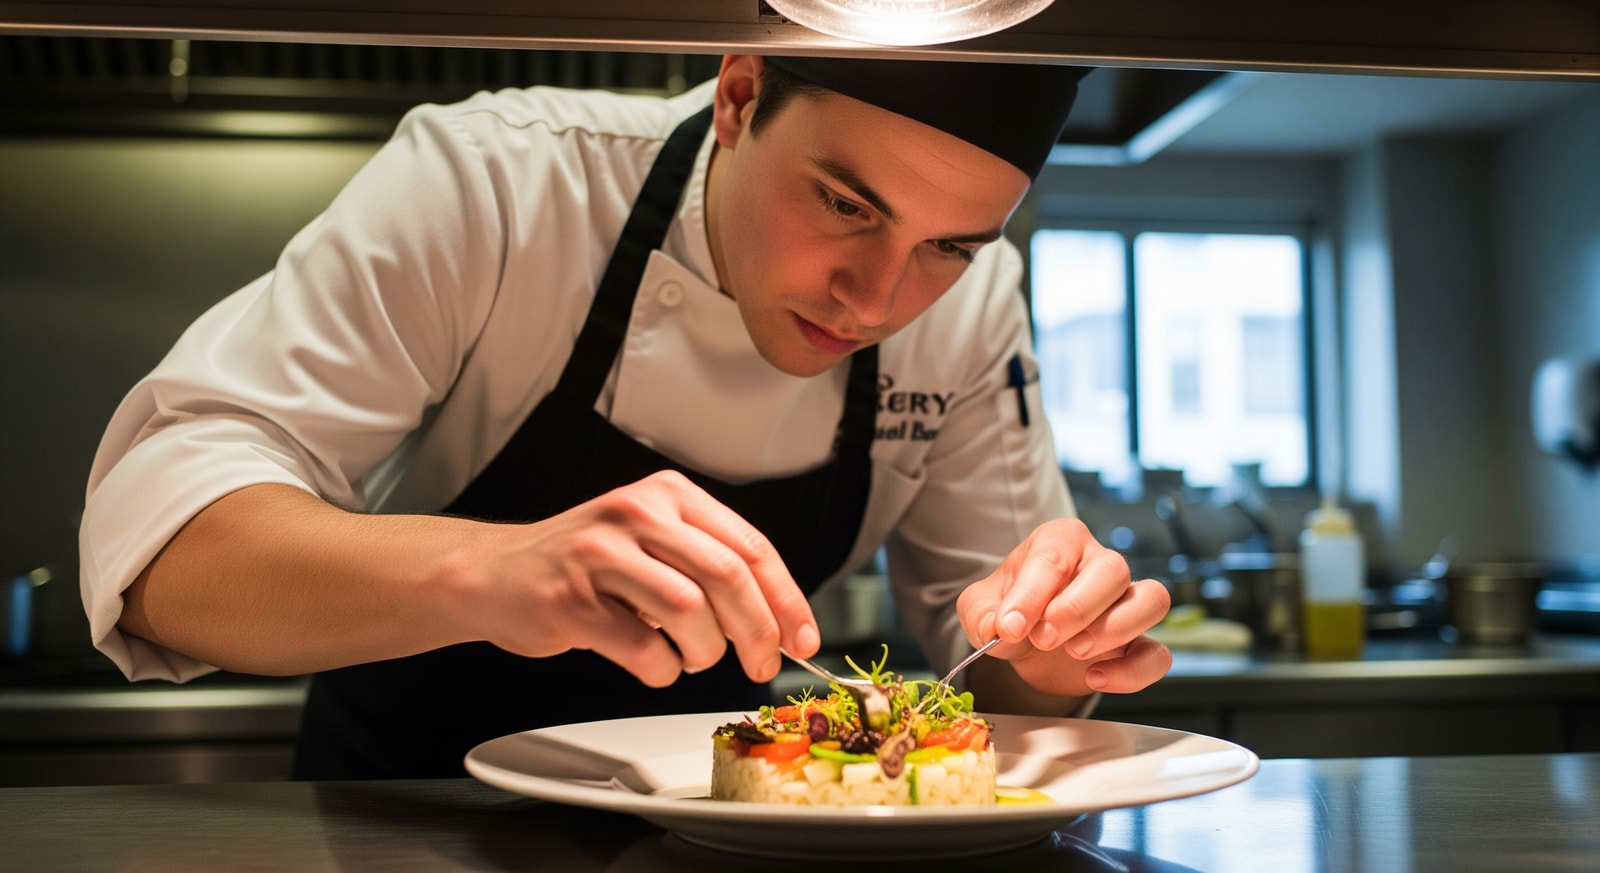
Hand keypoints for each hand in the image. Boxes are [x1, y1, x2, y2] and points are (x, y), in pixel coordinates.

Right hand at [463, 470, 818, 687]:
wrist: (493, 573)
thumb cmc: (585, 565)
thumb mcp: (651, 540)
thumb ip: (709, 565)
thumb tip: (779, 621)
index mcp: (668, 495)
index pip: (749, 546)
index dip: (785, 599)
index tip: (802, 638)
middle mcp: (636, 513)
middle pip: (727, 576)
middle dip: (757, 632)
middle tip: (761, 664)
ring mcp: (601, 554)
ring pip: (689, 610)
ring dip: (705, 651)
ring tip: (694, 659)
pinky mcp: (572, 600)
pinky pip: (642, 647)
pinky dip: (662, 669)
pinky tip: (654, 664)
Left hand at [956, 517, 1171, 698]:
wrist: (1027, 645)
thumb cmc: (1010, 612)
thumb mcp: (980, 608)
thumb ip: (981, 614)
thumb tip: (1001, 628)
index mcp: (1060, 540)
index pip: (1055, 555)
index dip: (1033, 593)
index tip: (1010, 625)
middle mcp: (1100, 563)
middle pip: (1113, 569)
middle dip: (1076, 608)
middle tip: (1043, 638)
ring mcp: (1126, 602)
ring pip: (1152, 599)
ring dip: (1114, 629)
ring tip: (1074, 652)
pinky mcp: (1139, 643)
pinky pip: (1158, 654)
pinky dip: (1131, 671)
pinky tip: (1094, 678)